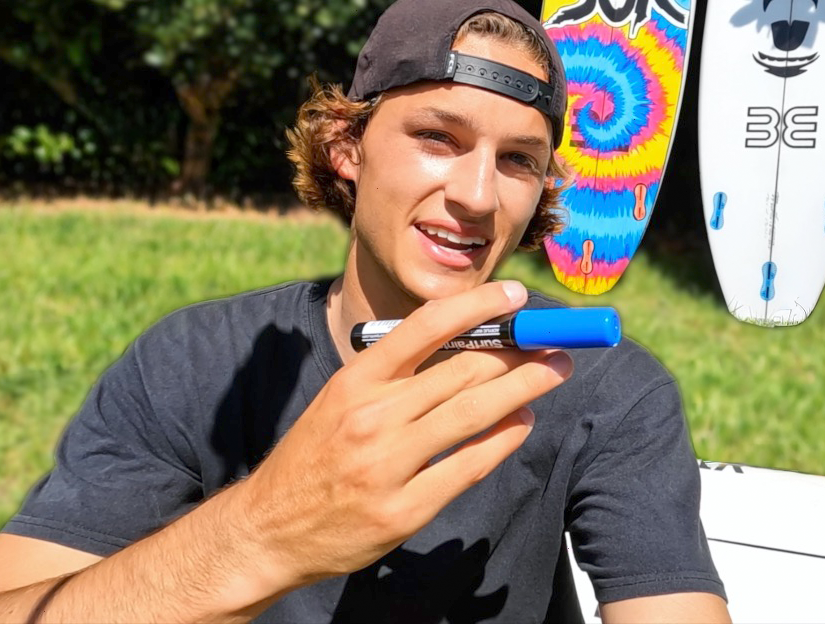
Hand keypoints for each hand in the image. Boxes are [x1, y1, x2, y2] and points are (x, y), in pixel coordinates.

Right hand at [236, 280, 571, 589]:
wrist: (267, 530)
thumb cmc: (314, 456)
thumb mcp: (340, 400)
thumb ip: (394, 375)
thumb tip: (468, 346)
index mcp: (355, 381)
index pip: (425, 327)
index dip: (477, 306)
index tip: (514, 295)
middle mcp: (373, 417)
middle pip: (464, 370)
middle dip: (519, 351)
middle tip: (554, 339)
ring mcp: (389, 466)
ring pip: (474, 413)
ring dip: (525, 387)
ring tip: (556, 370)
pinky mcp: (404, 510)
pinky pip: (468, 466)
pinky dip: (503, 439)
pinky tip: (523, 421)